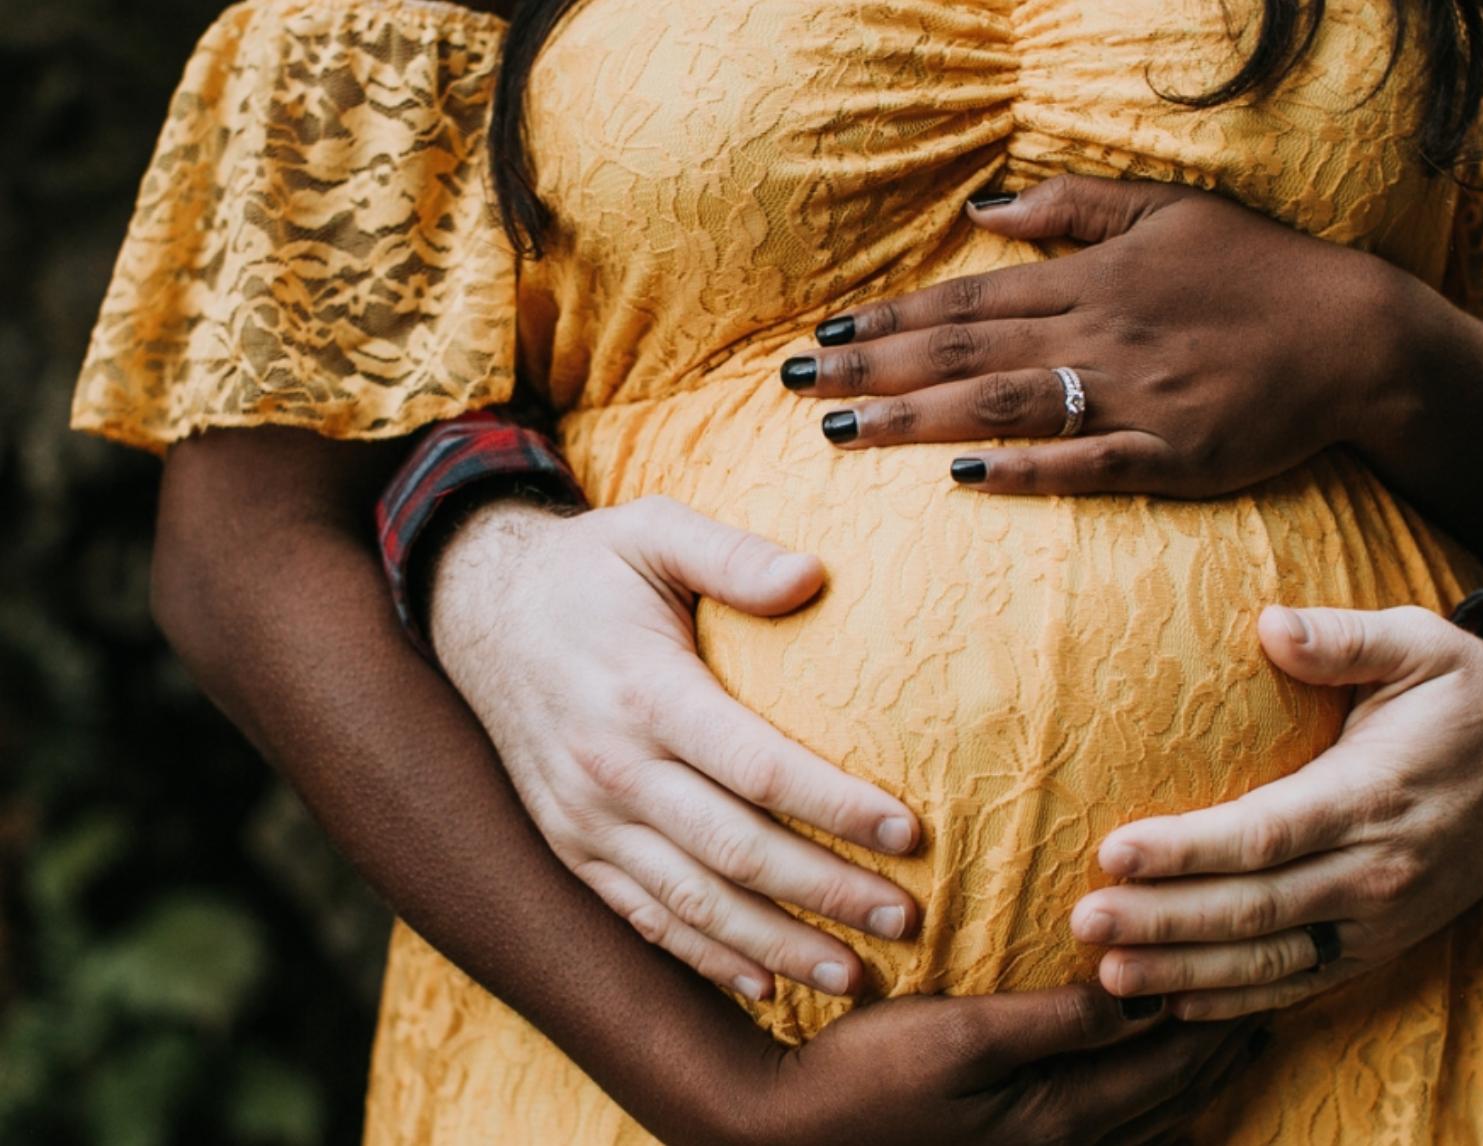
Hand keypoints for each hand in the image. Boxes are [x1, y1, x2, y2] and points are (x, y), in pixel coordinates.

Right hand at [428, 495, 921, 1000]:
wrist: (475, 609)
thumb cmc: (588, 568)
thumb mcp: (652, 531)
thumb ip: (732, 554)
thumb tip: (813, 574)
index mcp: (644, 694)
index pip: (758, 768)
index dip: (836, 806)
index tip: (909, 832)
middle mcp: (611, 769)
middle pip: (736, 851)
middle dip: (826, 892)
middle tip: (907, 916)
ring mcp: (584, 819)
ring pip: (692, 903)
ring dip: (776, 945)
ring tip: (853, 973)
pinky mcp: (570, 846)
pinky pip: (642, 918)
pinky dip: (704, 959)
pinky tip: (765, 984)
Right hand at [731, 985, 1263, 1145]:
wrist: (791, 1133)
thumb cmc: (869, 1073)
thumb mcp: (963, 1033)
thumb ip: (1057, 1020)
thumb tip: (1137, 994)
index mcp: (1059, 1118)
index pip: (1166, 1066)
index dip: (1215, 1019)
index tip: (1255, 970)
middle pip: (1168, 1099)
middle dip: (1219, 1050)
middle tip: (1269, 1001)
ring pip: (1145, 1124)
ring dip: (1192, 1082)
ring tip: (1229, 1041)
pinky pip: (1105, 1136)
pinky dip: (1146, 1110)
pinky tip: (1148, 1095)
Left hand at [778, 174, 1432, 495]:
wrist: (1355, 335)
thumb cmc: (1260, 272)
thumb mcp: (1169, 212)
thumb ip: (1073, 210)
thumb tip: (984, 211)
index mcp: (1094, 279)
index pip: (968, 300)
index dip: (890, 319)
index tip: (824, 332)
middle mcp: (1100, 334)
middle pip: (965, 353)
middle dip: (872, 369)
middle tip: (795, 384)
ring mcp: (1136, 397)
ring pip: (1006, 404)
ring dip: (917, 418)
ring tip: (841, 430)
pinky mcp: (1175, 454)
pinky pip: (1088, 464)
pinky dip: (1027, 469)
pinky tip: (965, 477)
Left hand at [1069, 605, 1482, 1019]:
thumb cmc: (1465, 694)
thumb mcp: (1418, 642)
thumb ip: (1343, 637)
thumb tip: (1271, 624)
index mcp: (1373, 795)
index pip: (1264, 834)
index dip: (1187, 851)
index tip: (1114, 853)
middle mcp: (1377, 871)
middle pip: (1254, 909)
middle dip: (1164, 920)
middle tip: (1083, 921)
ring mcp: (1381, 919)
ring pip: (1271, 961)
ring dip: (1186, 972)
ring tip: (1108, 975)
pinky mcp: (1381, 944)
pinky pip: (1302, 983)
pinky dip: (1237, 1001)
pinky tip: (1174, 1001)